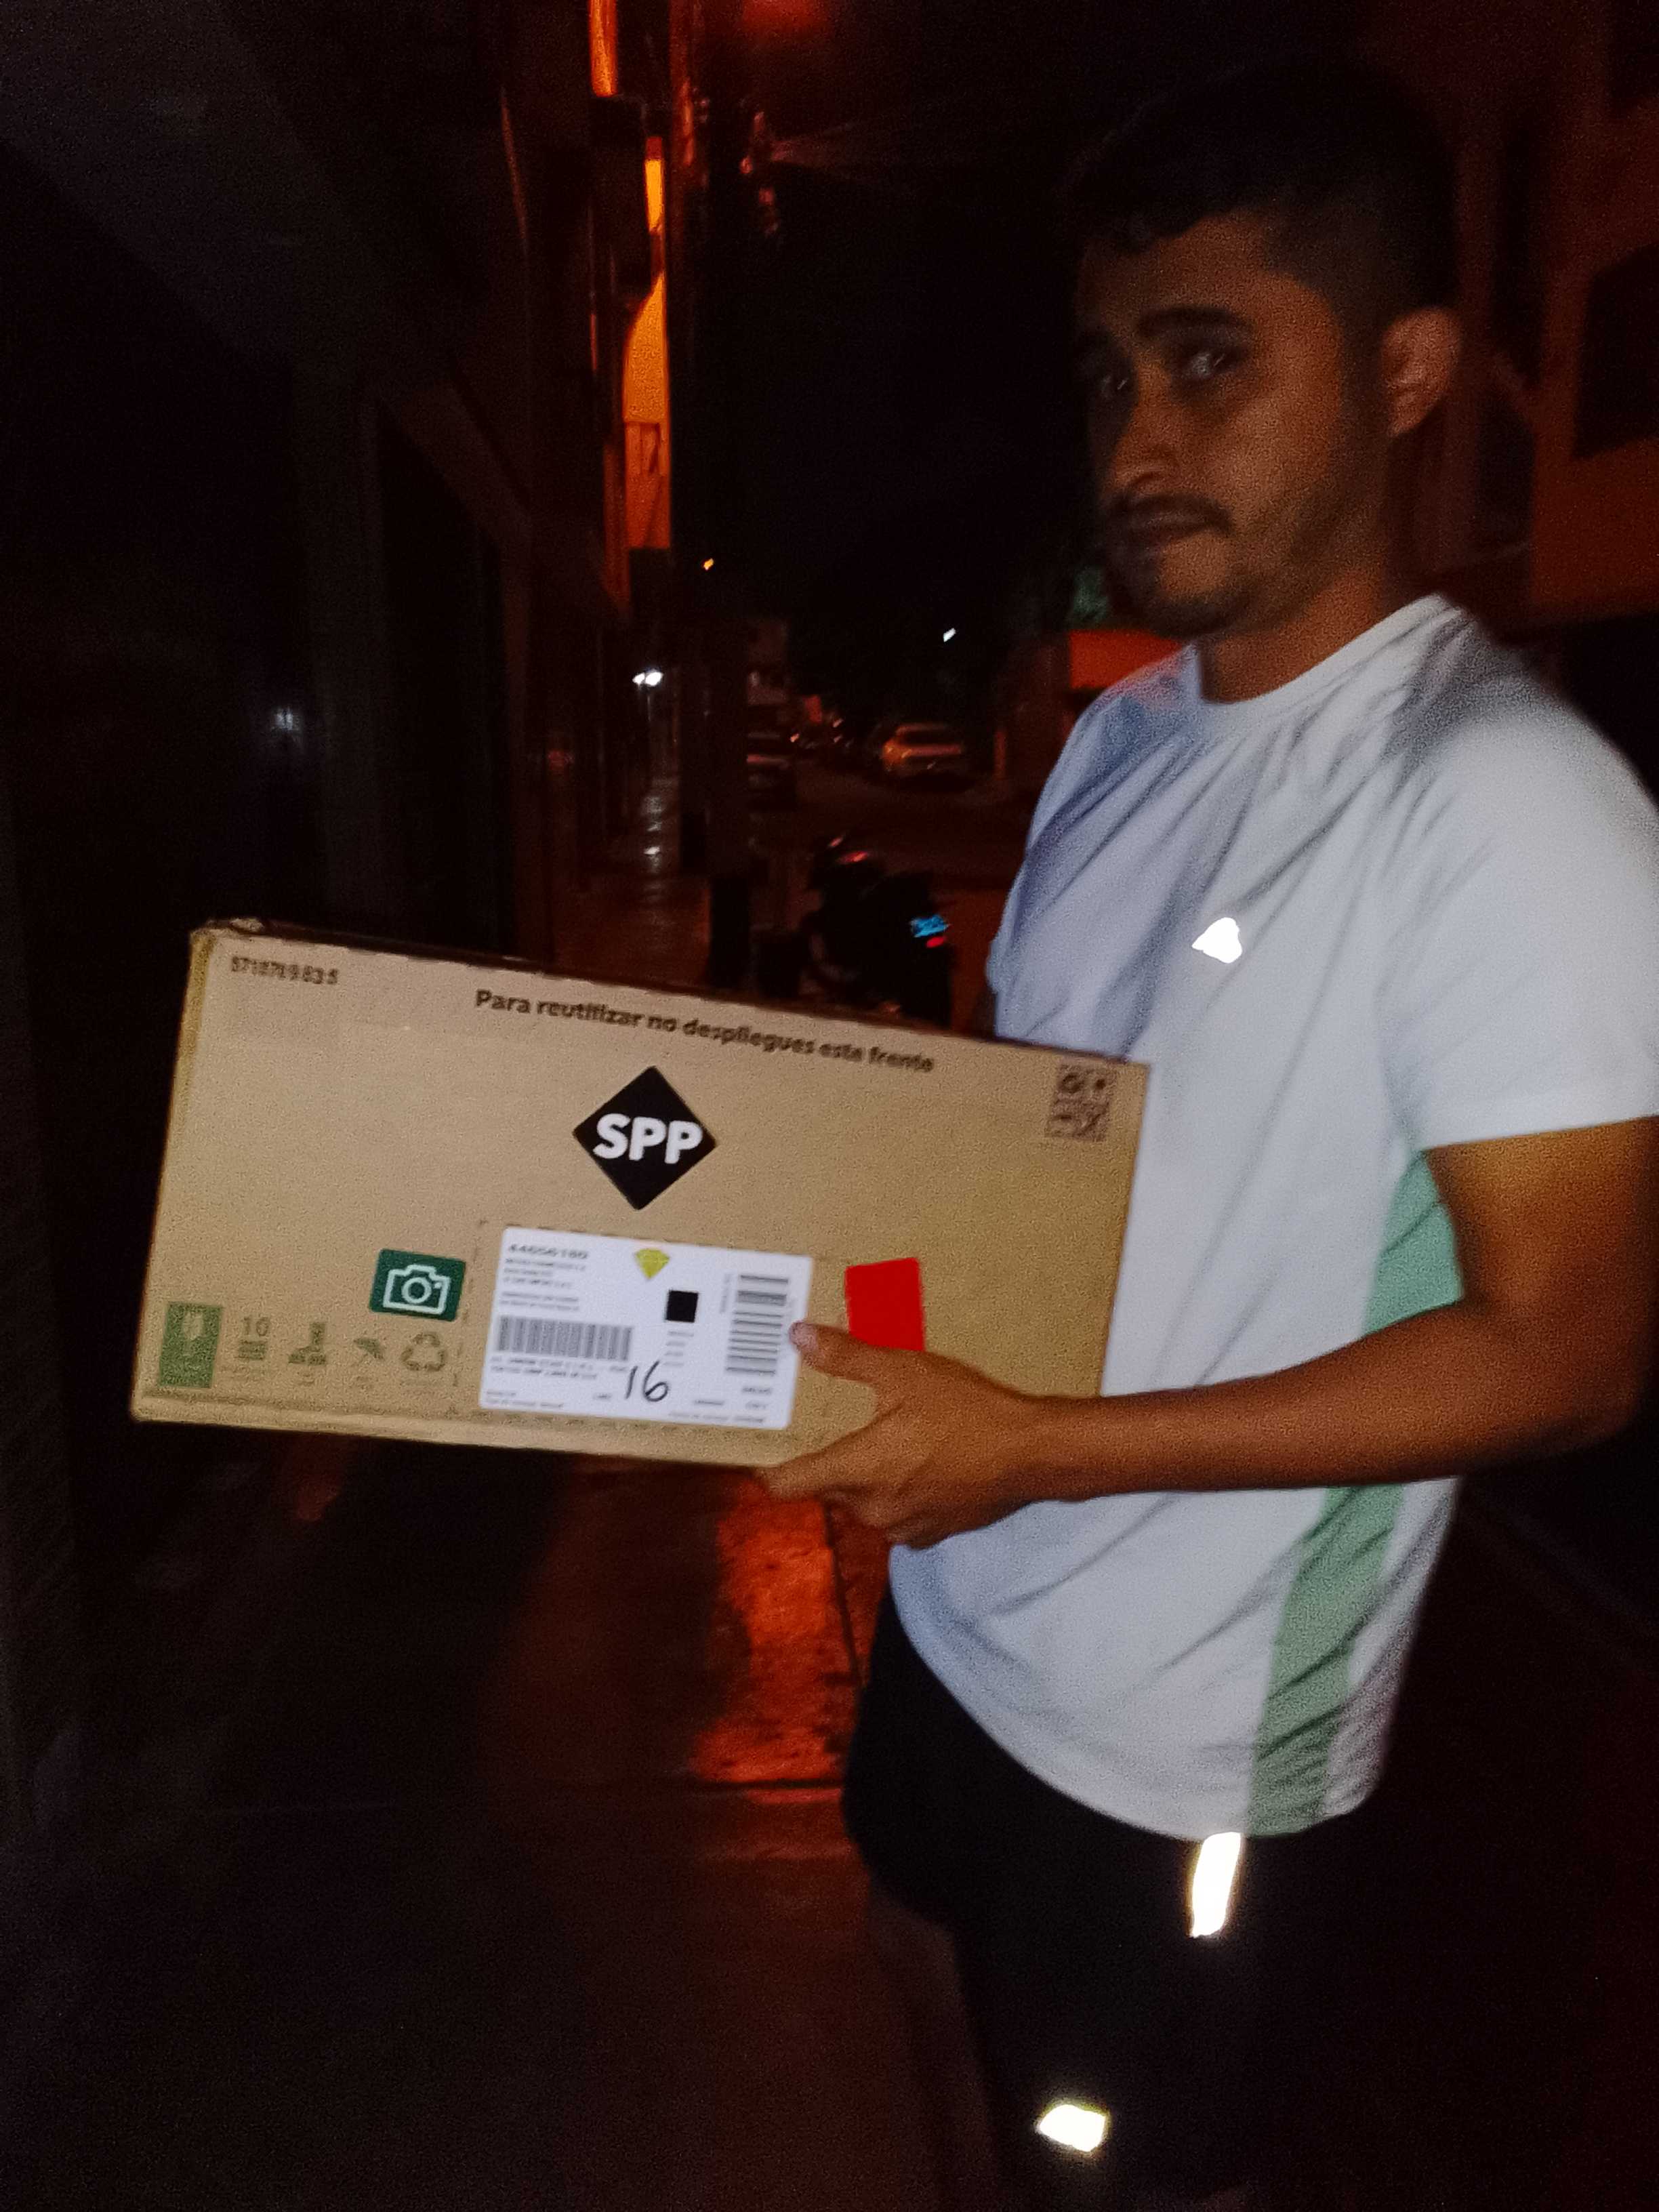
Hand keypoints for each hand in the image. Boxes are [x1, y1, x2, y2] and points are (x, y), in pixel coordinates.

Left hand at [759, 1323, 1057, 1547]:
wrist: (1033, 1454)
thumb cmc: (967, 1411)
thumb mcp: (904, 1371)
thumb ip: (846, 1357)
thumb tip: (797, 1337)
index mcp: (856, 1471)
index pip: (787, 1484)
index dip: (768, 1467)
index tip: (763, 1448)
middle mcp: (872, 1509)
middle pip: (827, 1488)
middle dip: (827, 1459)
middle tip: (834, 1424)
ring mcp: (903, 1527)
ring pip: (863, 1501)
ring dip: (867, 1475)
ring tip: (885, 1436)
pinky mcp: (932, 1533)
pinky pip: (897, 1513)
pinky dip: (899, 1490)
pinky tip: (921, 1460)